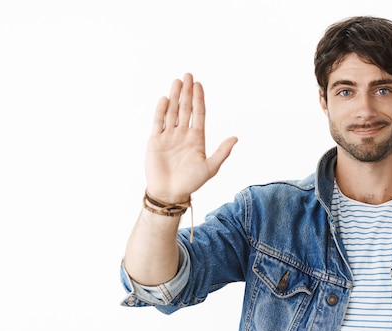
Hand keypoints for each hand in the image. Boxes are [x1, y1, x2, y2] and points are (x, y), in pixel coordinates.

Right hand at [145, 73, 237, 202]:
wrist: (170, 193)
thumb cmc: (191, 182)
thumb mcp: (210, 167)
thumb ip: (222, 152)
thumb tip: (235, 138)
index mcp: (196, 138)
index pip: (198, 113)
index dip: (199, 99)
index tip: (199, 84)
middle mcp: (182, 134)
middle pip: (185, 108)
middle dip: (187, 92)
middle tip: (188, 75)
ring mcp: (169, 136)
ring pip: (172, 112)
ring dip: (175, 97)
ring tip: (177, 82)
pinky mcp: (155, 140)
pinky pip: (158, 122)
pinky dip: (161, 110)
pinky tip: (165, 99)